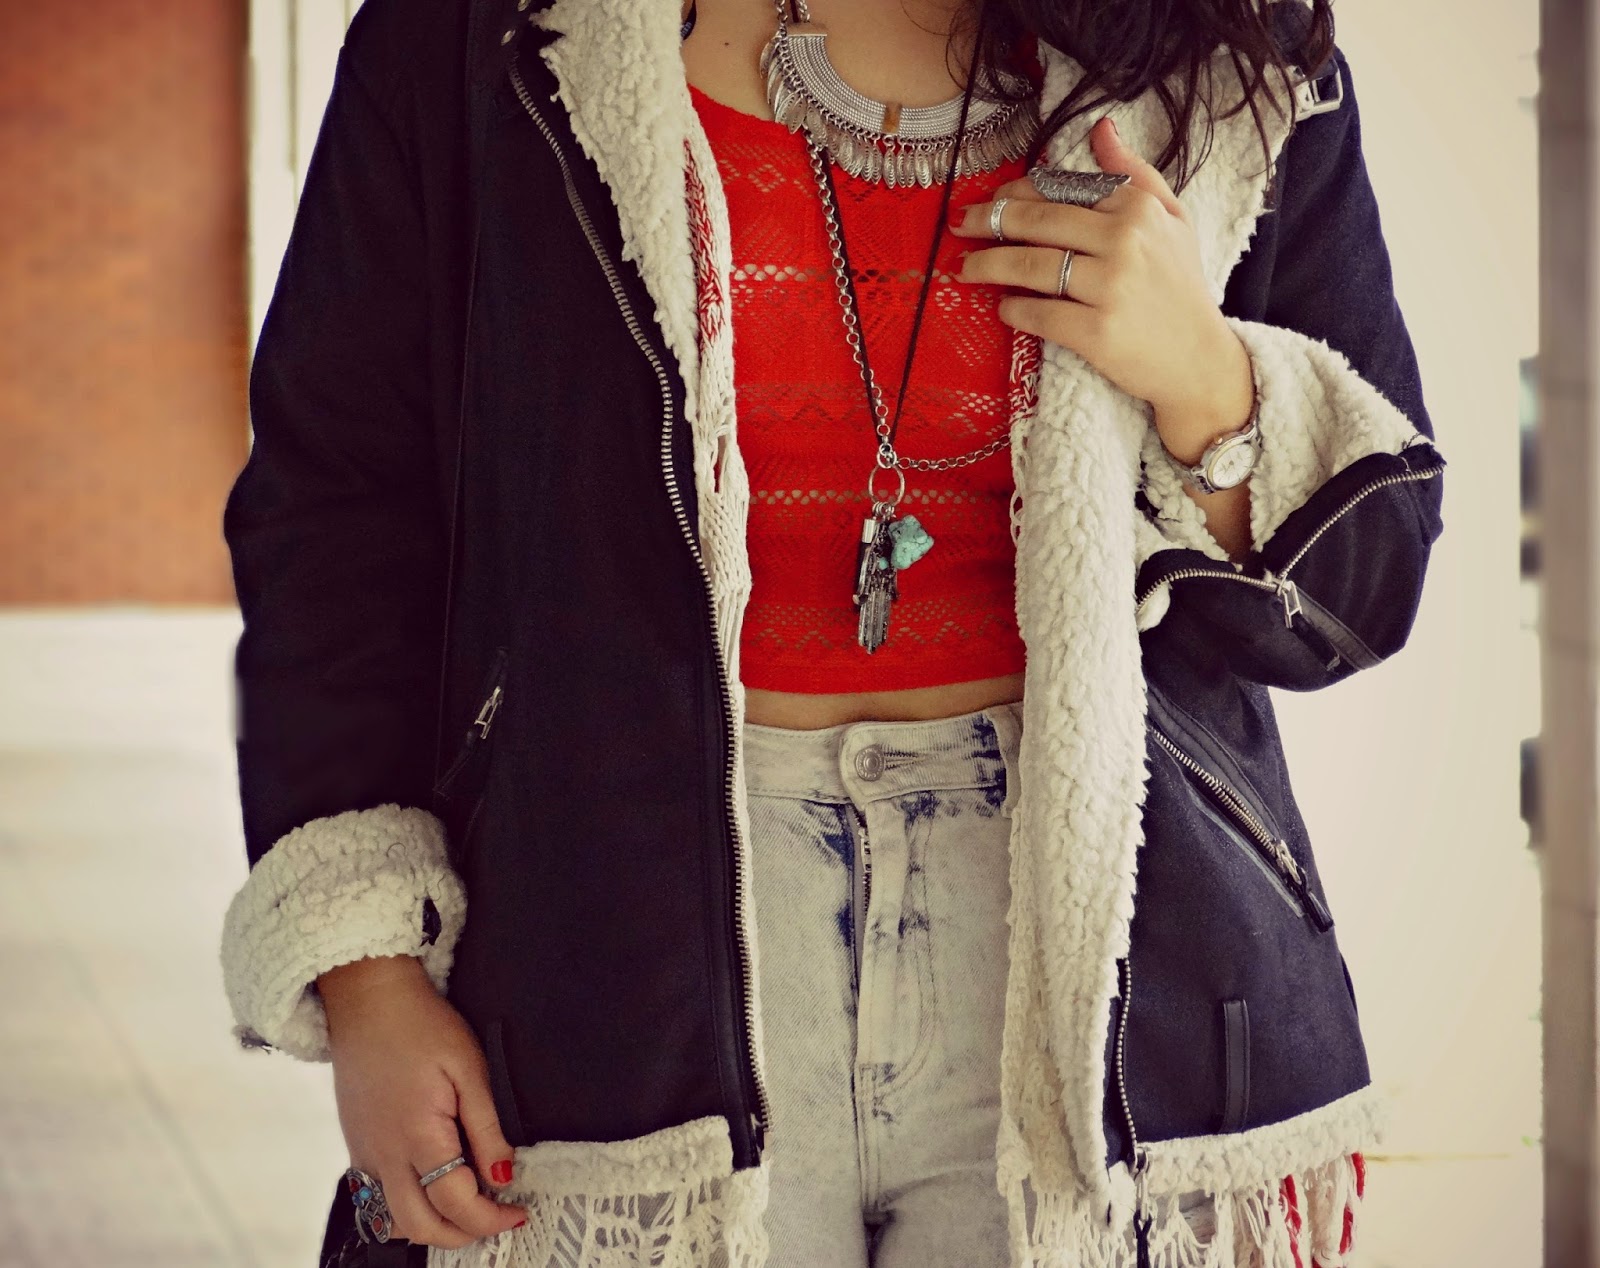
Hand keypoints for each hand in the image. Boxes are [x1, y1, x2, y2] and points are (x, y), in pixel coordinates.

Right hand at [318, 955, 527, 1248]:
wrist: (368, 1001)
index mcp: (419, 1136)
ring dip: (434, 1227)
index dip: (493, 1218)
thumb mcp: (469, 1068)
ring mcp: (366, 1155)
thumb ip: (487, 1127)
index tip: (518, 1212)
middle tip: (497, 1218)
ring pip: (395, 1222)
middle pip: (422, 1227)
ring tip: (468, 1207)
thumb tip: (504, 1175)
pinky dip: (408, 1208)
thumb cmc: (421, 1025)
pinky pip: (378, 1199)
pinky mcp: (357, 1147)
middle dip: (464, 1234)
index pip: (457, 1203)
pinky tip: (434, 1187)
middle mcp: (385, 1156)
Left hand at [948, 116, 1254, 454]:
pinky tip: (1003, 307)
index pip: (1060, 190)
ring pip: (1029, 266)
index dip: (1017, 194)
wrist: (1199, 361)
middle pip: (1036, 223)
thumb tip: (1101, 128)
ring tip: (964, 268)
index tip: (992, 200)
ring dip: (987, 265)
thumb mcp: (1173, 220)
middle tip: (960, 224)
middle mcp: (1123, 242)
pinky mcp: (1096, 332)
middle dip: (988, 221)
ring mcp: (1109, 287)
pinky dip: (1012, 309)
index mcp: (1136, 208)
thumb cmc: (1181, 288)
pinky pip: (1037, 313)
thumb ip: (1135, 173)